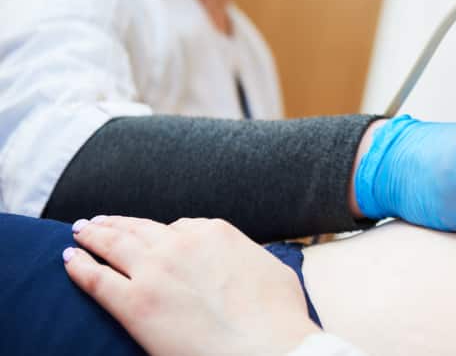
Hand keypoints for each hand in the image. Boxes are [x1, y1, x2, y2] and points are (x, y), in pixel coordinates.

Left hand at [63, 215, 321, 355]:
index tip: (150, 236)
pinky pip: (96, 278)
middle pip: (139, 228)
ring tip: (80, 232)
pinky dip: (79, 266)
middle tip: (98, 221)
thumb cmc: (278, 317)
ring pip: (113, 244)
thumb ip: (249, 257)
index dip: (161, 233)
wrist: (266, 347)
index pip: (179, 227)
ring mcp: (155, 270)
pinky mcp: (133, 303)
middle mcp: (181, 243)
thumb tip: (246, 261)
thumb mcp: (273, 270)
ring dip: (93, 236)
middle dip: (116, 223)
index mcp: (214, 232)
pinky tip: (68, 258)